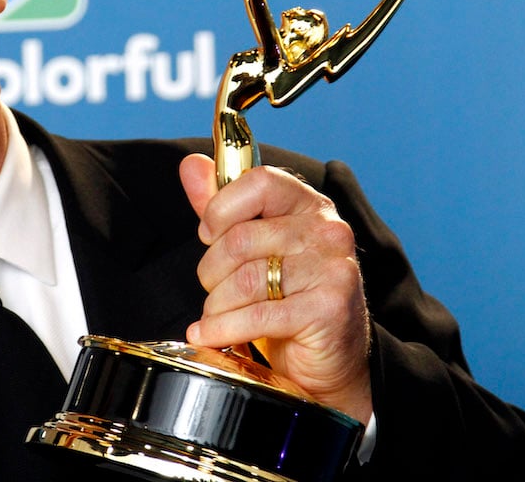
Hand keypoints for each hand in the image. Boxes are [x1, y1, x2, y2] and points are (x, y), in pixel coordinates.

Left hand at [180, 154, 371, 421]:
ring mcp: (332, 268)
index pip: (259, 181)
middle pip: (241, 238)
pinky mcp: (329, 308)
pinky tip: (208, 334)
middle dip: (212, 271)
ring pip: (245, 279)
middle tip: (212, 289)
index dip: (222, 208)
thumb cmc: (288, 298)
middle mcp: (327, 230)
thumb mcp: (253, 247)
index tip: (208, 234)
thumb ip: (223, 206)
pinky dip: (222, 329)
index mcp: (308, 205)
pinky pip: (257, 316)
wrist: (330, 361)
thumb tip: (191, 165)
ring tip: (215, 316)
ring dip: (216, 305)